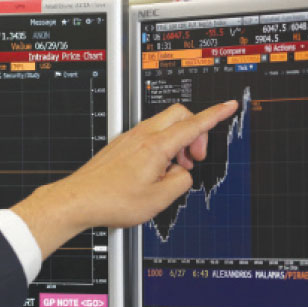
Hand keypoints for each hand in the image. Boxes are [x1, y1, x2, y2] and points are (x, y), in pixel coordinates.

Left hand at [11, 100, 238, 257]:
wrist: (78, 200)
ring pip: (162, 126)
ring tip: (173, 171)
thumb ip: (181, 182)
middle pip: (178, 115)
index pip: (194, 124)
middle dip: (195, 132)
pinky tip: (154, 171)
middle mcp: (141, 136)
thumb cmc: (111, 200)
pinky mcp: (119, 146)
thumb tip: (182, 173)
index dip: (215, 114)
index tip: (229, 106)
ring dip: (176, 143)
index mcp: (155, 146)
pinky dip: (159, 148)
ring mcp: (128, 139)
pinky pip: (147, 137)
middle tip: (195, 158)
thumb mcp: (159, 200)